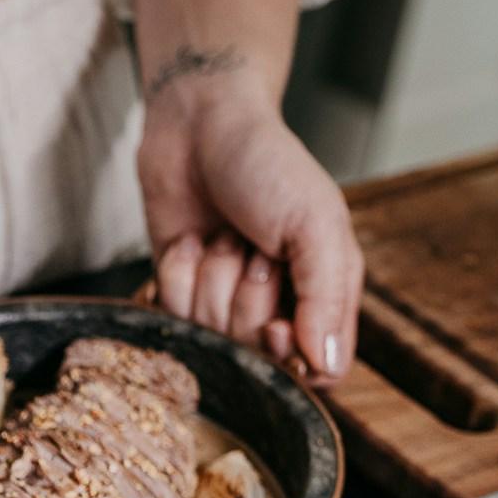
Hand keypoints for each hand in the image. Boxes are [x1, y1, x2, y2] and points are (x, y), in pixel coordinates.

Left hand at [137, 81, 362, 383]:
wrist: (199, 126)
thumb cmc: (268, 166)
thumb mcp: (315, 223)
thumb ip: (326, 296)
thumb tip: (326, 367)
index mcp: (322, 294)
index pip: (315, 370)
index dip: (289, 357)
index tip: (277, 323)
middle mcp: (273, 307)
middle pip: (255, 356)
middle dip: (247, 299)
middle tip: (254, 249)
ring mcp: (219, 304)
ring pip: (209, 336)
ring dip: (212, 278)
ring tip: (223, 236)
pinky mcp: (175, 295)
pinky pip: (170, 316)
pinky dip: (177, 274)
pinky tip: (190, 241)